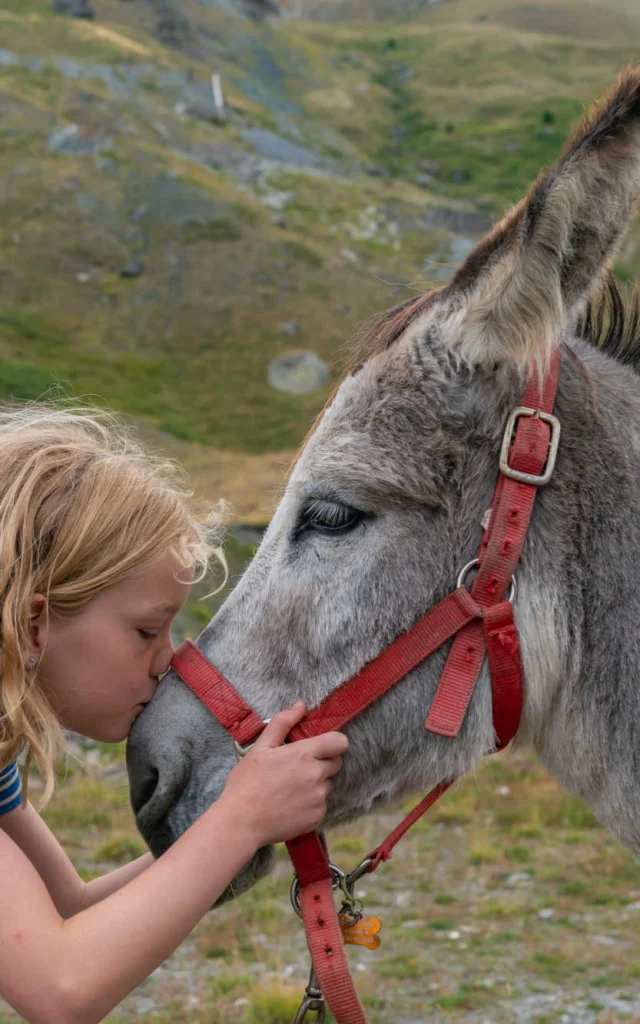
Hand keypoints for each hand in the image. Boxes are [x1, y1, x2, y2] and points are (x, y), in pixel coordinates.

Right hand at [220, 701, 348, 846]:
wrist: (241, 822)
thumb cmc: (247, 782)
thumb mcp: (261, 747)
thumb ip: (283, 723)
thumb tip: (301, 705)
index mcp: (304, 754)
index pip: (340, 742)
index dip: (333, 743)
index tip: (321, 746)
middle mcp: (317, 775)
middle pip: (336, 763)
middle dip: (322, 762)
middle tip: (297, 768)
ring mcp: (319, 798)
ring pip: (327, 784)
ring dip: (315, 784)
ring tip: (290, 788)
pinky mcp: (317, 817)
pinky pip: (321, 805)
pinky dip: (310, 804)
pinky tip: (290, 804)